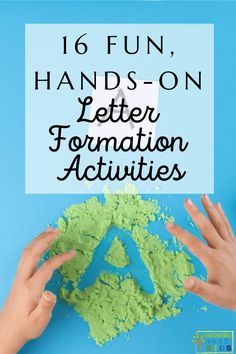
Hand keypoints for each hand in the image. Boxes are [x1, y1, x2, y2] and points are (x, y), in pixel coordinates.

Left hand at [0, 228, 75, 353]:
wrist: (8, 330)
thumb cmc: (26, 326)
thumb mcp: (38, 322)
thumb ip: (45, 307)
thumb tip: (51, 293)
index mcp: (31, 289)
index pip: (47, 267)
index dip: (60, 258)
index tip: (73, 252)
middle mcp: (23, 279)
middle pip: (33, 253)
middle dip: (45, 239)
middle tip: (57, 230)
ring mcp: (19, 276)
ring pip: (27, 252)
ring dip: (38, 239)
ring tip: (50, 230)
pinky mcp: (18, 276)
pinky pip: (25, 256)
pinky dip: (34, 245)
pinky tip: (41, 242)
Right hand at [166, 195, 235, 309]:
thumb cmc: (232, 296)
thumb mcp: (214, 296)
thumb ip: (199, 288)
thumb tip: (185, 281)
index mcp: (213, 259)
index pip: (192, 243)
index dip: (179, 233)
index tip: (168, 224)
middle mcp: (222, 248)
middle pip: (206, 226)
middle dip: (195, 213)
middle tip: (187, 200)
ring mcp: (230, 245)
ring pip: (219, 223)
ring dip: (210, 209)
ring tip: (203, 196)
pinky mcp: (235, 245)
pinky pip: (228, 226)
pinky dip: (222, 215)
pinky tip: (218, 206)